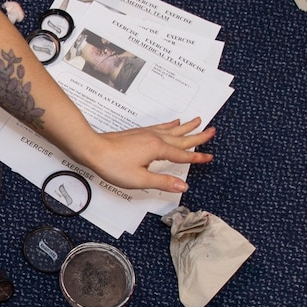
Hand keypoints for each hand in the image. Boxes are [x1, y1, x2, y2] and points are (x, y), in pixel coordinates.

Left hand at [83, 118, 215, 192]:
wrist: (93, 149)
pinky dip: (170, 125)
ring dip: (186, 127)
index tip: (209, 157)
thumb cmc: (113, 165)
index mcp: (157, 150)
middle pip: (181, 138)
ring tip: (197, 121)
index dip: (197, 157)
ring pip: (172, 130)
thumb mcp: (140, 179)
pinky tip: (173, 123)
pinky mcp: (139, 133)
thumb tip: (182, 186)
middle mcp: (154, 138)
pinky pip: (160, 127)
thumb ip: (163, 182)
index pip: (183, 156)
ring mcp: (146, 134)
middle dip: (198, 135)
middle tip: (212, 131)